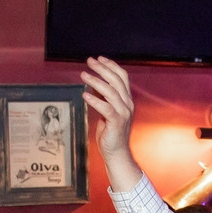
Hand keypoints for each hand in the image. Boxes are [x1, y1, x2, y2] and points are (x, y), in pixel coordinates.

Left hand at [80, 57, 141, 189]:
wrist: (116, 153)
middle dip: (102, 69)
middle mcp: (127, 104)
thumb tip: (94, 85)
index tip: (99, 58)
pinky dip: (94, 100)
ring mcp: (123, 113)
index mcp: (127, 100)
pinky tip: (84, 94)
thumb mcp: (108, 112)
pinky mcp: (116, 122)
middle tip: (89, 62)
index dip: (111, 65)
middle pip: (116, 80)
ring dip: (96, 81)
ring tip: (83, 75)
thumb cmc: (111, 133)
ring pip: (110, 91)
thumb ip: (105, 98)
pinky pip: (105, 107)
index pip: (122, 77)